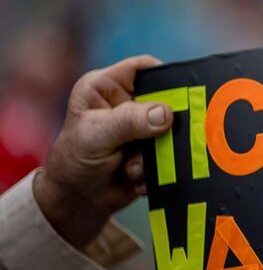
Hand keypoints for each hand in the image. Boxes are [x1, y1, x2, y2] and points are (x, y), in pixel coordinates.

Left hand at [33, 55, 171, 248]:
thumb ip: (129, 121)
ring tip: (133, 167)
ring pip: (172, 132)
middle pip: (166, 100)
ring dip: (158, 153)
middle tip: (165, 138)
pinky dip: (156, 169)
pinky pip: (171, 155)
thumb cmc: (74, 161)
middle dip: (168, 123)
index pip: (142, 68)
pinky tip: (134, 178)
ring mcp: (142, 129)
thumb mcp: (96, 136)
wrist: (78, 201)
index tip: (182, 93)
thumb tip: (166, 113)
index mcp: (107, 88)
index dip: (164, 75)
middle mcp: (127, 104)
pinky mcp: (153, 151)